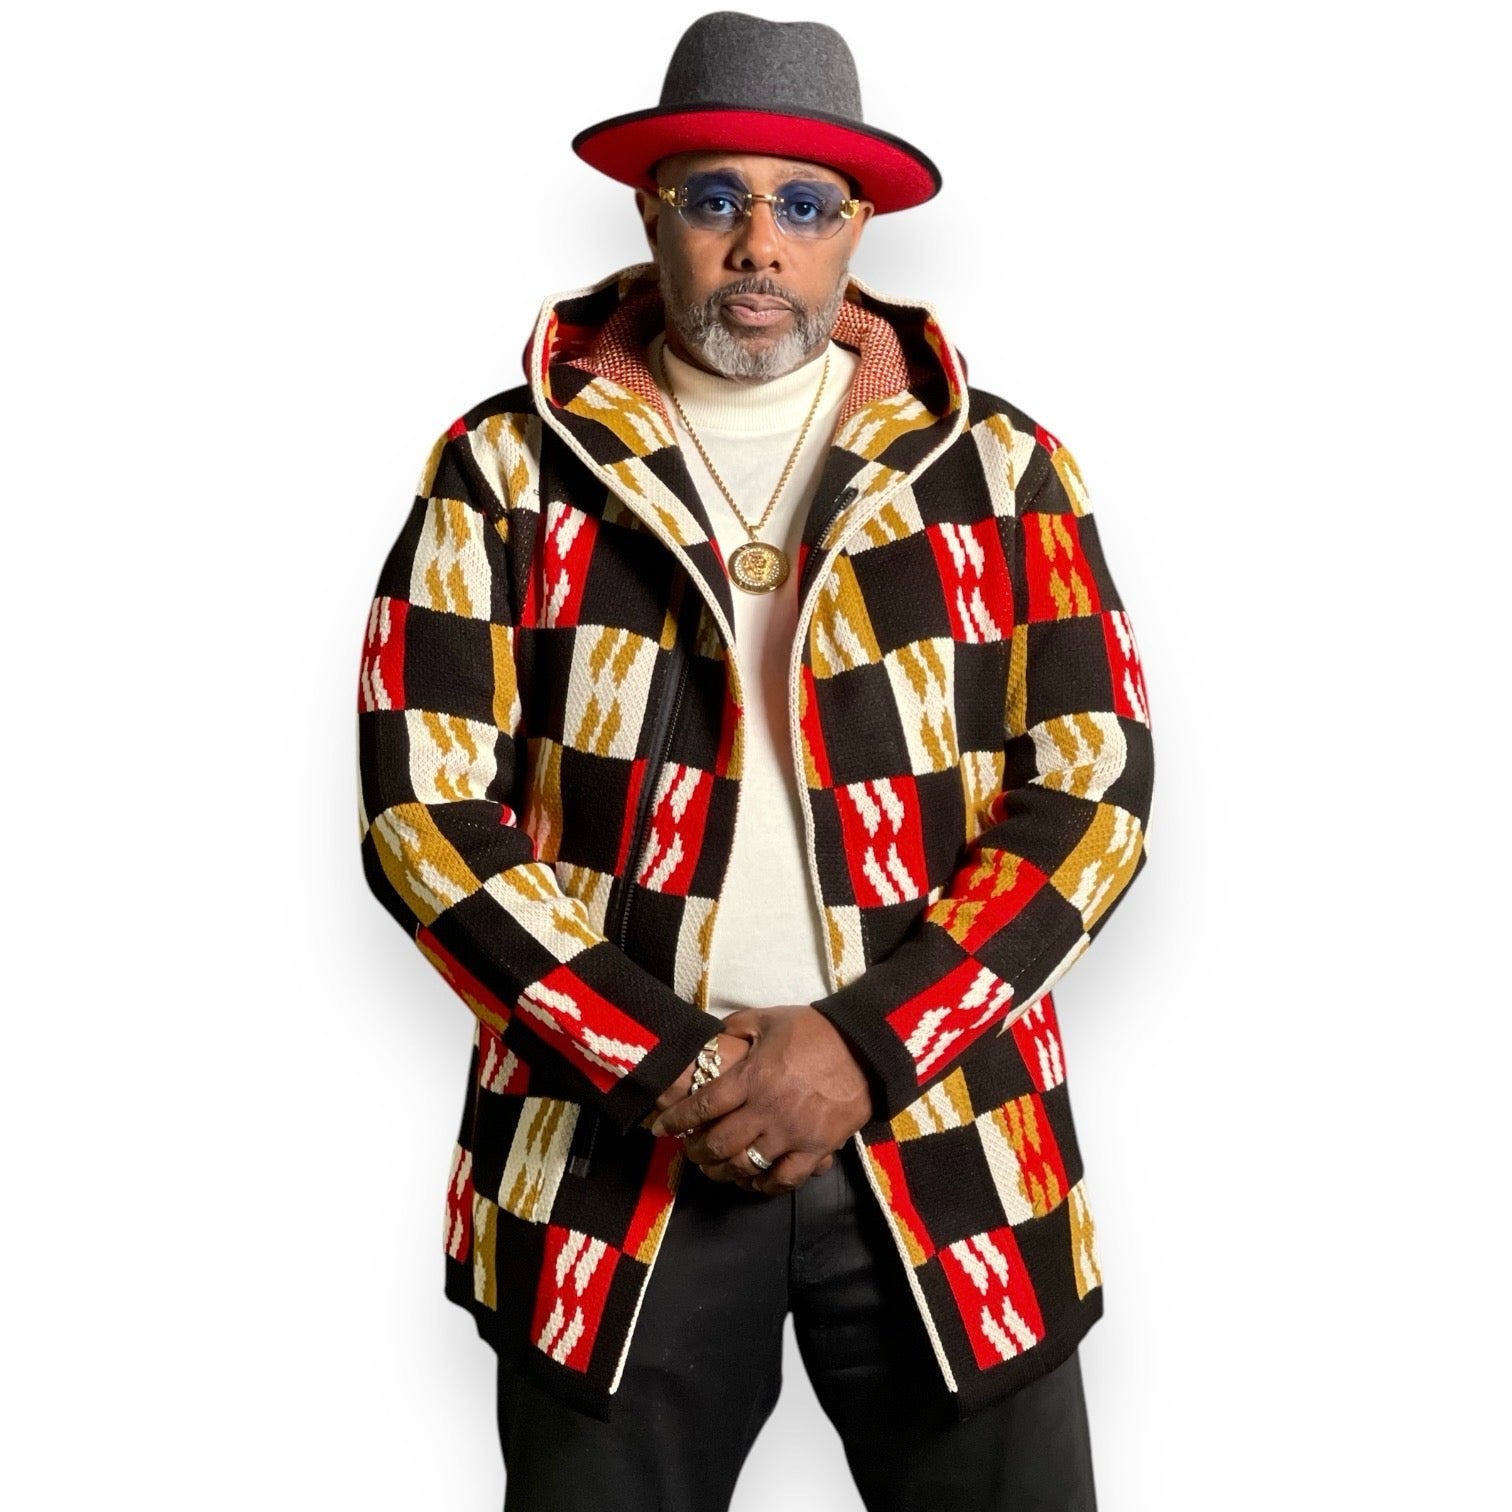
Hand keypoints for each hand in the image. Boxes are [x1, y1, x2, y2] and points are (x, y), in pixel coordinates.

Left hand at [650, 1006, 874, 1195]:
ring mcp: (792, 1133)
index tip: (661, 1128)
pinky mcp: (816, 1148)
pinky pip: (784, 1179)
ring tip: (714, 1170)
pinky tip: (753, 1183)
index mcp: (752, 1077)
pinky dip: (764, 1186)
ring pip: (746, 1165)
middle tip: (689, 1152)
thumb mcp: (769, 1018)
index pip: (704, 1105)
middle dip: (696, 1152)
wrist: (865, 1048)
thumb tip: (713, 1039)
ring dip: (723, 1172)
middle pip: (719, 1143)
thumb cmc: (816, 1031)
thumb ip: (736, 1028)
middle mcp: (767, 1109)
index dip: (677, 1120)